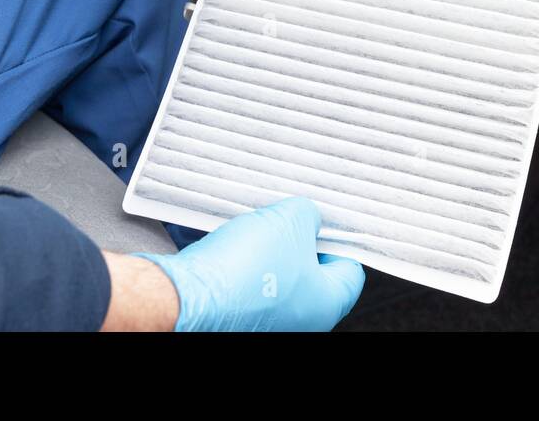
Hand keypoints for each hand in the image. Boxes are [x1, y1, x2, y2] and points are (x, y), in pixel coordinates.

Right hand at [134, 197, 364, 331]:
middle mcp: (302, 322)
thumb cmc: (244, 268)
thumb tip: (309, 218)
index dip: (340, 240)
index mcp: (327, 305)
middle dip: (302, 242)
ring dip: (273, 252)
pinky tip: (238, 247)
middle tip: (290, 220)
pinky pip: (254, 287)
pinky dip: (249, 266)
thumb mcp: (291, 220)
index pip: (351, 270)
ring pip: (282, 279)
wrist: (188, 294)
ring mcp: (270, 324)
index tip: (326, 223)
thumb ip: (310, 215)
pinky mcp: (240, 319)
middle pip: (315, 275)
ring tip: (260, 231)